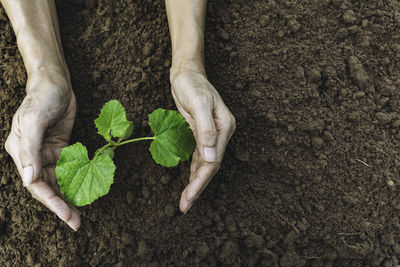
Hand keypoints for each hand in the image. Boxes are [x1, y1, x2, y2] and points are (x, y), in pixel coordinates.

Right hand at [4, 66, 79, 230]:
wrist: (55, 82)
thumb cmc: (42, 98)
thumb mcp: (34, 120)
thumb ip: (30, 149)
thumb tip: (30, 179)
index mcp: (21, 152)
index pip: (35, 184)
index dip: (51, 201)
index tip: (66, 214)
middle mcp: (32, 156)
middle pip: (46, 187)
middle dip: (60, 205)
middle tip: (76, 222)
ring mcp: (46, 153)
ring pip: (56, 181)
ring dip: (67, 197)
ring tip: (80, 214)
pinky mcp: (60, 148)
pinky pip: (66, 169)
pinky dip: (73, 181)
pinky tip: (82, 192)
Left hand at [170, 70, 235, 212]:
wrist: (186, 73)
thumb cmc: (191, 85)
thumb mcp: (197, 103)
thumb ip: (205, 129)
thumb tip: (210, 158)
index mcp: (224, 127)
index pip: (213, 161)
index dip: (201, 181)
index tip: (189, 198)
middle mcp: (221, 133)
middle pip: (210, 166)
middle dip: (197, 187)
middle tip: (185, 206)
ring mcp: (212, 135)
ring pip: (205, 164)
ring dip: (195, 182)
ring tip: (185, 201)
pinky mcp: (202, 134)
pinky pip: (200, 157)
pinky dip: (194, 170)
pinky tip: (189, 182)